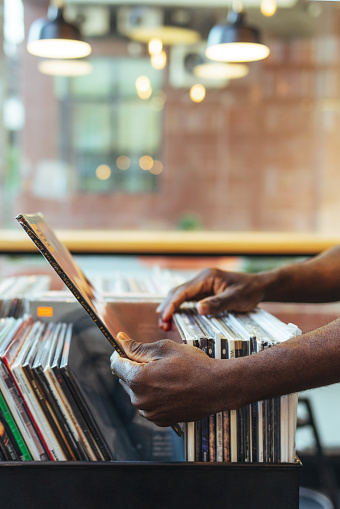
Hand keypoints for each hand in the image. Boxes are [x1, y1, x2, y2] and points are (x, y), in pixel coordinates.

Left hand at [110, 332, 227, 426]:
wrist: (217, 388)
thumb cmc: (193, 365)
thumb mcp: (165, 348)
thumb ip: (138, 347)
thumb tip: (120, 341)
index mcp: (137, 379)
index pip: (115, 364)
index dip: (121, 353)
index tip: (129, 348)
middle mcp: (139, 400)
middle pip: (125, 379)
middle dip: (134, 367)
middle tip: (156, 360)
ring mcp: (150, 413)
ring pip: (137, 393)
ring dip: (144, 382)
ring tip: (167, 374)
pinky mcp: (160, 420)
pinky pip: (149, 405)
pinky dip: (154, 395)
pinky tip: (171, 387)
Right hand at [157, 268, 266, 329]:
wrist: (260, 286)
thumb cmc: (250, 291)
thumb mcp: (236, 298)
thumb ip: (217, 303)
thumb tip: (198, 309)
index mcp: (207, 277)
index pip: (183, 291)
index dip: (171, 304)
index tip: (164, 317)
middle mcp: (201, 279)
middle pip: (177, 292)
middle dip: (167, 307)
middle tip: (162, 324)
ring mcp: (202, 285)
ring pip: (180, 296)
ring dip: (171, 308)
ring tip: (165, 324)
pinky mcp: (204, 291)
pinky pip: (187, 299)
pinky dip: (179, 309)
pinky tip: (175, 318)